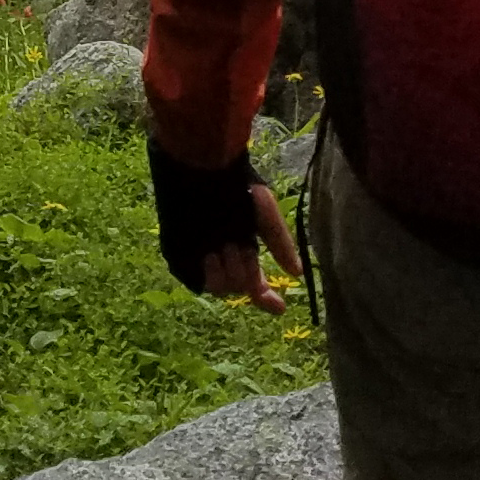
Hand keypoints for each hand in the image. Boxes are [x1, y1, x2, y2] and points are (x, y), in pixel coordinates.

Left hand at [197, 179, 304, 311]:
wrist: (201, 172)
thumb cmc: (235, 186)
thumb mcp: (265, 214)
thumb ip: (280, 243)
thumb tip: (297, 273)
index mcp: (242, 242)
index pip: (254, 279)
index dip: (266, 296)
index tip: (280, 307)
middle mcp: (223, 252)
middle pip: (241, 285)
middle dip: (247, 274)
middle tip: (244, 250)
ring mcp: (202, 256)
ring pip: (223, 287)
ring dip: (230, 273)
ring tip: (227, 249)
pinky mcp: (182, 258)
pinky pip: (201, 283)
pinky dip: (211, 275)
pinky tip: (212, 256)